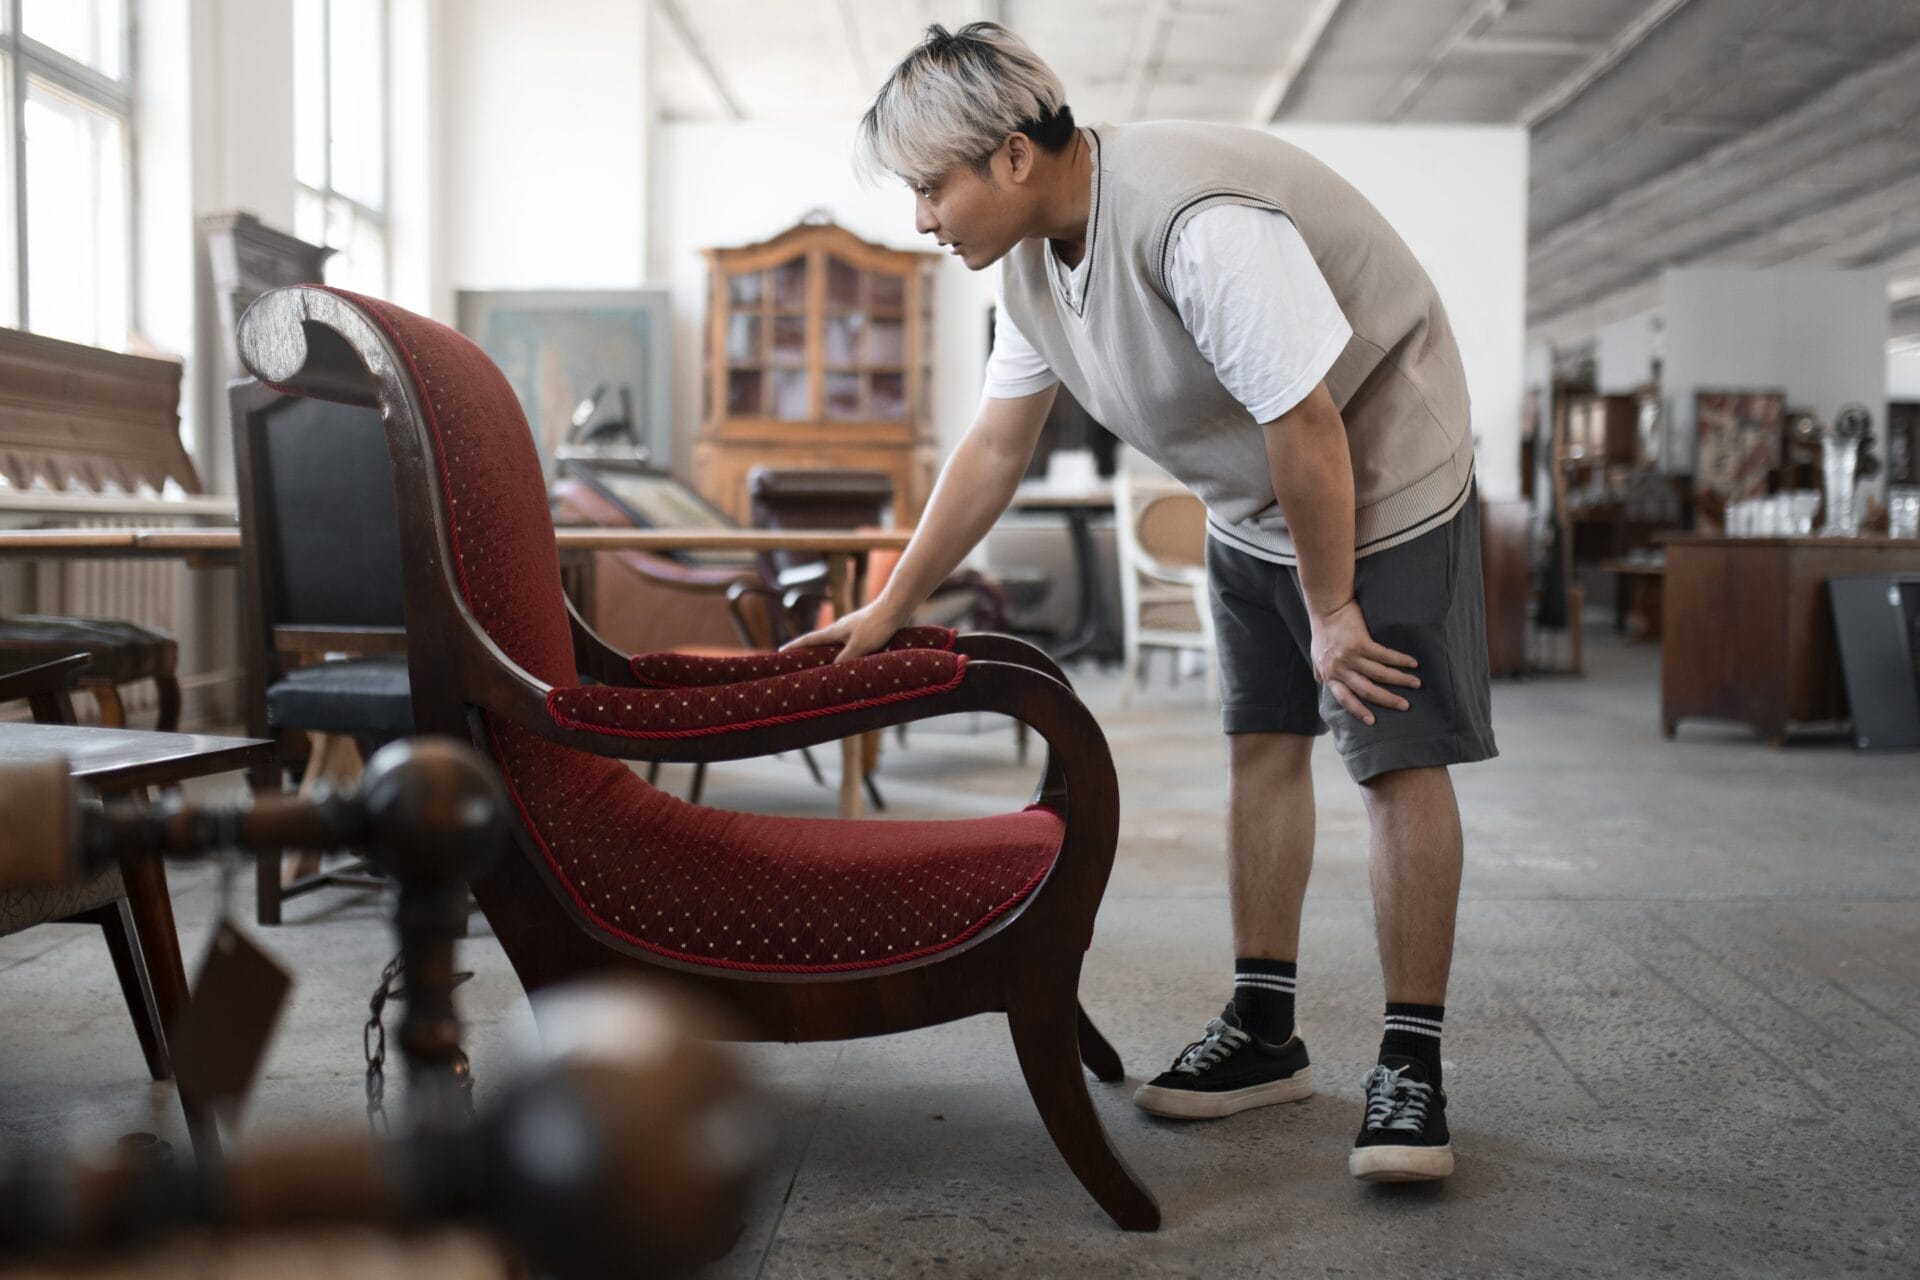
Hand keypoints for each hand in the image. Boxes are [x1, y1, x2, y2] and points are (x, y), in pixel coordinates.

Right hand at [782, 598, 909, 663]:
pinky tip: (849, 660)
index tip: (779, 652)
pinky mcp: (863, 630)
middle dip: (807, 651)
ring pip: (834, 644)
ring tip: (822, 667)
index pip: (808, 640)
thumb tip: (831, 671)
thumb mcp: (859, 646)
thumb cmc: (876, 626)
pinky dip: (842, 653)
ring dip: (826, 654)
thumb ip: (844, 659)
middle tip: (796, 662)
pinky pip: (847, 644)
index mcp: (834, 631)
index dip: (793, 646)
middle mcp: (840, 628)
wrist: (895, 607)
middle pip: (819, 642)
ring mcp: (851, 628)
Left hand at [1308, 599, 1419, 725]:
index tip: (1373, 722)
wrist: (1326, 607)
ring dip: (1400, 680)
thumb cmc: (1323, 631)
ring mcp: (1350, 657)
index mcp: (1330, 675)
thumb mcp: (1317, 655)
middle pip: (1366, 691)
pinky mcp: (1360, 643)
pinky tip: (1413, 663)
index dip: (1359, 711)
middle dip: (1388, 700)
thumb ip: (1321, 670)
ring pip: (1379, 675)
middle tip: (1405, 706)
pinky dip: (1400, 660)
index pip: (1345, 699)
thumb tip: (1321, 681)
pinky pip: (1385, 656)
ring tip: (1415, 684)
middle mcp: (1340, 669)